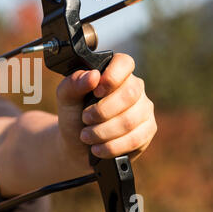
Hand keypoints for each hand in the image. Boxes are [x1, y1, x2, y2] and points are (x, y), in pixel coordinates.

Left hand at [56, 53, 156, 169]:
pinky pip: (136, 138)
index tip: (96, 91)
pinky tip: (98, 148)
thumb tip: (93, 75)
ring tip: (86, 136)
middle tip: (84, 119)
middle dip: (102, 111)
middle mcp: (134, 87)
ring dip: (103, 132)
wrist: (76, 143)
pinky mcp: (147, 130)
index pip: (124, 63)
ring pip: (131, 120)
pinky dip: (112, 146)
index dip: (112, 76)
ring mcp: (143, 109)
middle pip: (129, 94)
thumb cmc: (73, 114)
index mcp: (114, 72)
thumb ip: (73, 83)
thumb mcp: (65, 97)